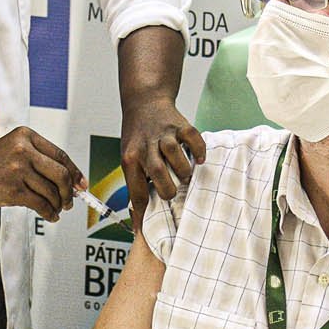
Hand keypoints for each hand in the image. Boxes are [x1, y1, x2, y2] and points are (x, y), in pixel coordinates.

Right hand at [0, 127, 81, 221]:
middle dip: (69, 191)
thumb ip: (36, 160)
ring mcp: (18, 169)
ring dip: (58, 204)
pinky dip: (49, 213)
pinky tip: (49, 215)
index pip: (60, 155)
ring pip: (52, 191)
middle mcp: (23, 150)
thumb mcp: (10, 150)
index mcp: (25, 136)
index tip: (81, 184)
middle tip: (70, 201)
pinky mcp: (12, 190)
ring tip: (57, 209)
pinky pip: (41, 204)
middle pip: (61, 173)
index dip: (74, 172)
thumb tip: (68, 180)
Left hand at [120, 95, 203, 230]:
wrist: (144, 102)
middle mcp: (146, 145)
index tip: (150, 226)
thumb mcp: (128, 157)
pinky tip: (200, 159)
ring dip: (183, 170)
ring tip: (185, 175)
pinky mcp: (180, 125)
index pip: (137, 189)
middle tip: (173, 193)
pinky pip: (193, 139)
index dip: (144, 211)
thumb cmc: (137, 137)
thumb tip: (140, 215)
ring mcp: (164, 134)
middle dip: (168, 189)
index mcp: (131, 158)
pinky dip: (199, 151)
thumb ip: (136, 181)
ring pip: (175, 154)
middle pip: (157, 172)